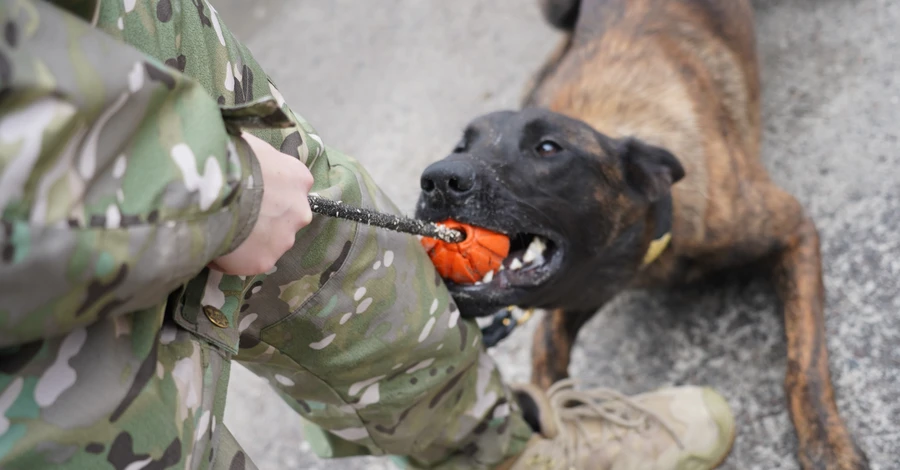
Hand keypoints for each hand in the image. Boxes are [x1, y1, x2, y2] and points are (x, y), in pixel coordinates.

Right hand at [210, 132, 313, 274]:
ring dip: (250, 240)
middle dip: (262, 219)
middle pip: (283, 218)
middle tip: (235, 214)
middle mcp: (300, 210)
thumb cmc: (227, 157)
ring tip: (222, 229)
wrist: (211, 186)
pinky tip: (215, 244)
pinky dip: (234, 258)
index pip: (290, 188)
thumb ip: (259, 159)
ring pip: (268, 242)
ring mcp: (284, 238)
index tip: (249, 193)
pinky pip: (248, 261)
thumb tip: (246, 160)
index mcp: (298, 178)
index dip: (267, 191)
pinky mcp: (263, 261)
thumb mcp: (249, 144)